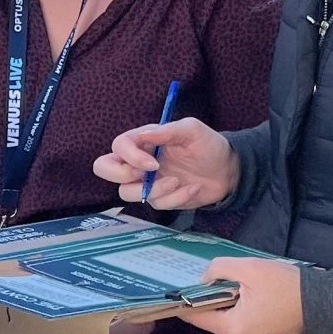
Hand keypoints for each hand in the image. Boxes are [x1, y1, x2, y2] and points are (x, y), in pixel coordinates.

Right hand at [94, 118, 238, 210]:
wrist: (228, 170)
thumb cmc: (208, 145)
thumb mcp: (191, 130)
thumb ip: (167, 131)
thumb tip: (143, 135)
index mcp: (143, 141)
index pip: (117, 147)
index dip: (129, 157)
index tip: (153, 164)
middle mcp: (139, 161)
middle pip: (104, 168)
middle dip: (122, 174)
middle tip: (149, 174)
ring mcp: (147, 182)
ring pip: (126, 193)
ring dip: (154, 190)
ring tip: (177, 181)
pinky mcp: (160, 198)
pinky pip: (157, 204)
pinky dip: (177, 197)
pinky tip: (194, 188)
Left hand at [179, 257, 302, 333]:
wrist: (322, 304)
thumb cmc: (288, 287)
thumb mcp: (250, 268)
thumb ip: (219, 269)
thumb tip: (204, 278)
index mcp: (233, 329)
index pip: (196, 317)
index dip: (189, 300)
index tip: (186, 287)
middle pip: (213, 320)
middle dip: (219, 300)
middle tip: (233, 283)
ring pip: (228, 324)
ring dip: (232, 307)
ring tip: (251, 292)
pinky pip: (242, 329)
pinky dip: (244, 315)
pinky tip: (258, 302)